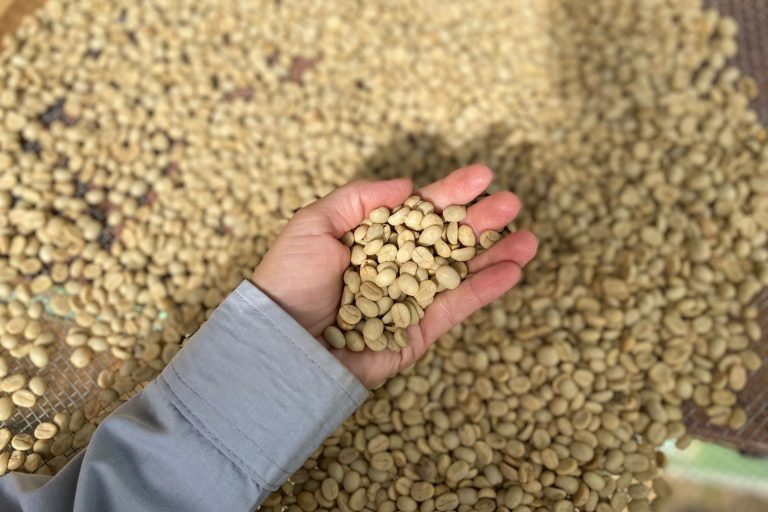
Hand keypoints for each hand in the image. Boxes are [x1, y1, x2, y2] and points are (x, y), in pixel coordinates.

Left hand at [252, 165, 537, 387]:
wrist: (281, 342)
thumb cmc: (290, 280)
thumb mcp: (314, 224)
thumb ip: (359, 199)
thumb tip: (407, 185)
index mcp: (373, 240)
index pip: (419, 212)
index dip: (451, 193)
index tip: (483, 175)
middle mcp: (395, 267)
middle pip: (446, 240)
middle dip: (479, 220)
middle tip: (511, 202)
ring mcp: (409, 299)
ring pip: (460, 273)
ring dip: (494, 254)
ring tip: (528, 238)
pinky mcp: (418, 332)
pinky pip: (456, 307)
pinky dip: (485, 289)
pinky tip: (513, 270)